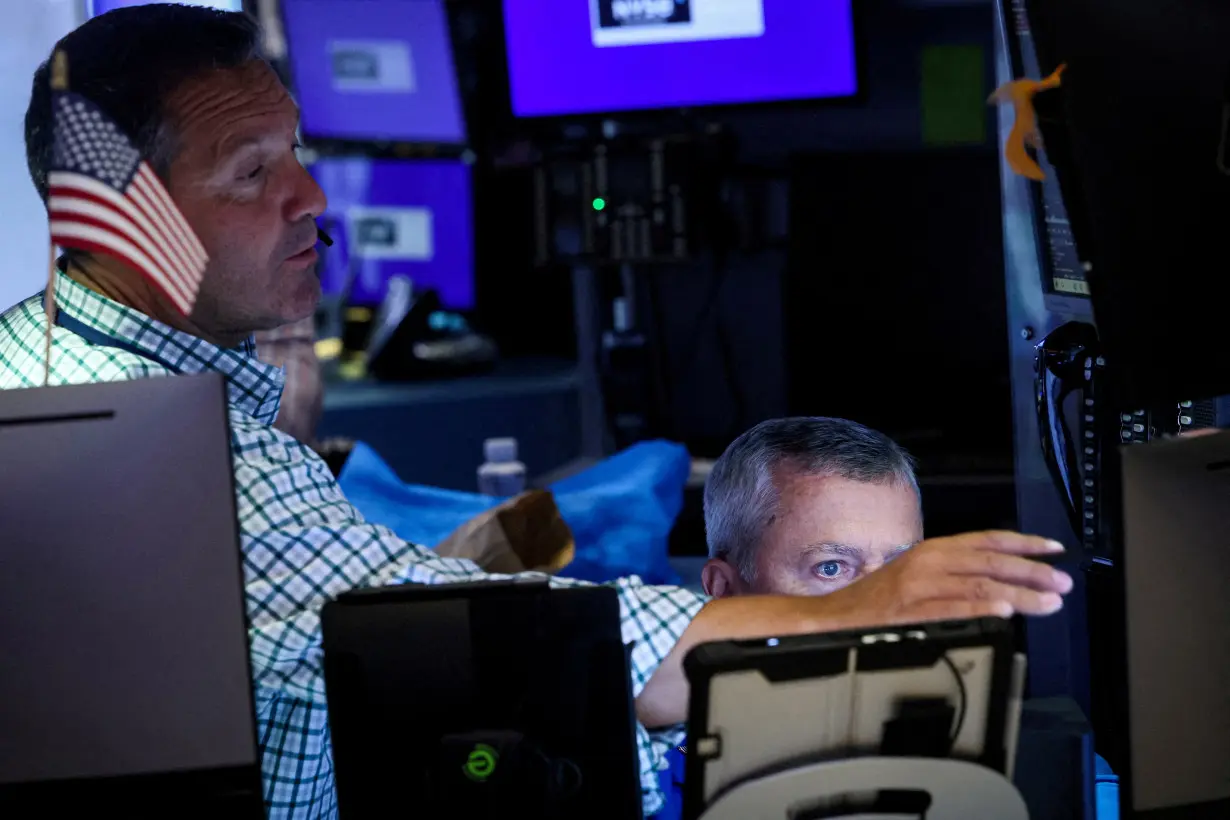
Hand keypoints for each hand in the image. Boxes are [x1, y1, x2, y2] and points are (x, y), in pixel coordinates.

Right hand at [819, 530, 1071, 627]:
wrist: (833, 618)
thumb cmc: (875, 601)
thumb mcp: (915, 575)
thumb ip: (952, 575)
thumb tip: (1000, 582)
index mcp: (931, 550)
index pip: (986, 541)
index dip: (1023, 544)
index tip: (1054, 549)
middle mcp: (927, 563)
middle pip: (990, 563)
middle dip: (1032, 572)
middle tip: (1061, 582)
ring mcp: (919, 588)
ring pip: (979, 587)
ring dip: (1019, 595)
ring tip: (1047, 602)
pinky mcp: (910, 613)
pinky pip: (952, 610)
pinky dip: (980, 610)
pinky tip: (1004, 613)